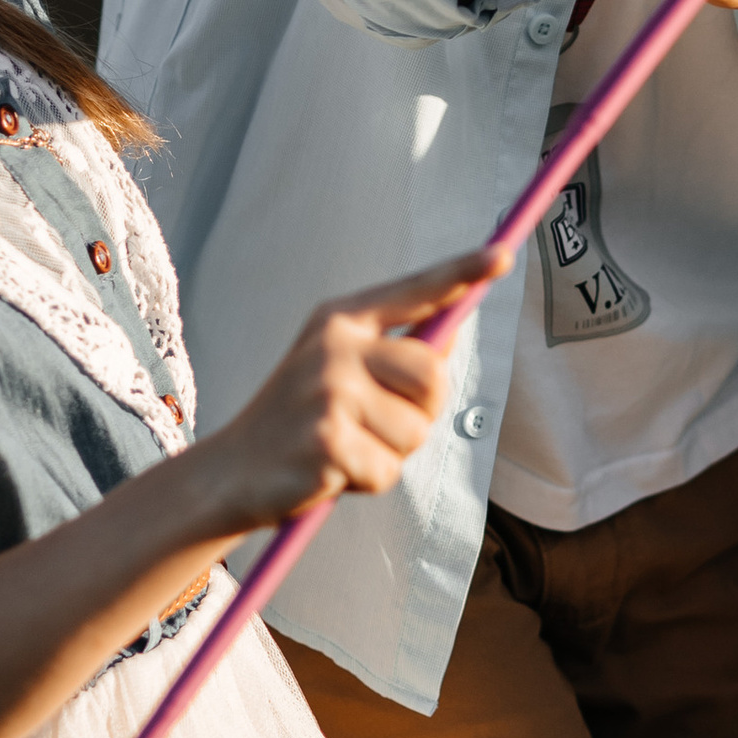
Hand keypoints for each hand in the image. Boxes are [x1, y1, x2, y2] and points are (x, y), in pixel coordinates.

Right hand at [200, 245, 511, 533]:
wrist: (232, 470)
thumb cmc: (298, 421)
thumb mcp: (336, 370)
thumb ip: (389, 354)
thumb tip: (450, 341)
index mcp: (340, 320)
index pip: (415, 290)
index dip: (463, 272)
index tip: (504, 256)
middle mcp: (335, 346)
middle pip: (433, 376)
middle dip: (421, 413)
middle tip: (376, 427)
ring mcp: (329, 392)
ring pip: (415, 432)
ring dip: (391, 454)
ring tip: (345, 448)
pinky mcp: (327, 441)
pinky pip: (388, 471)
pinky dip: (369, 482)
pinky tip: (331, 473)